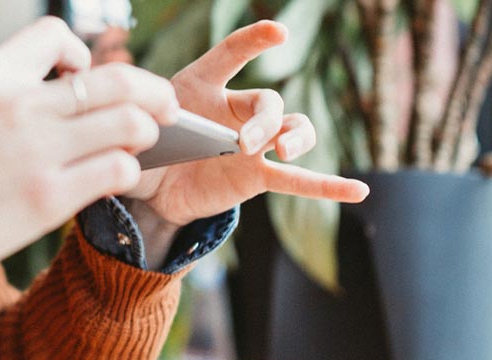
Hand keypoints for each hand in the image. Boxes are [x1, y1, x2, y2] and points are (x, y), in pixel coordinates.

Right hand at [0, 18, 180, 280]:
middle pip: (115, 79)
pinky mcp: (49, 198)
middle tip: (163, 105)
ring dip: (145, 130)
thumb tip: (66, 88)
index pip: (57, 35)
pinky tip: (117, 175)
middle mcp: (18, 105)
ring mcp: (37, 152)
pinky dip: (128, 169)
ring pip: (129, 121)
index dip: (81, 54)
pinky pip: (116, 169)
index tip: (81, 76)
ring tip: (140, 142)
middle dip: (151, 90)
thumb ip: (7, 90)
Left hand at [122, 21, 369, 255]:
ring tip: (283, 151)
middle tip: (246, 142)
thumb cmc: (143, 145)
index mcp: (202, 86)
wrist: (150, 187)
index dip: (254, 42)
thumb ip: (138, 127)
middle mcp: (236, 110)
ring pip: (292, 132)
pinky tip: (359, 192)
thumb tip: (133, 135)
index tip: (278, 34)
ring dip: (294, 139)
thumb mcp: (131, 130)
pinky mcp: (258, 177)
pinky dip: (328, 186)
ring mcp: (253, 144)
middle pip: (268, 104)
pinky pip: (298, 180)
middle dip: (264, 121)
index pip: (230, 55)